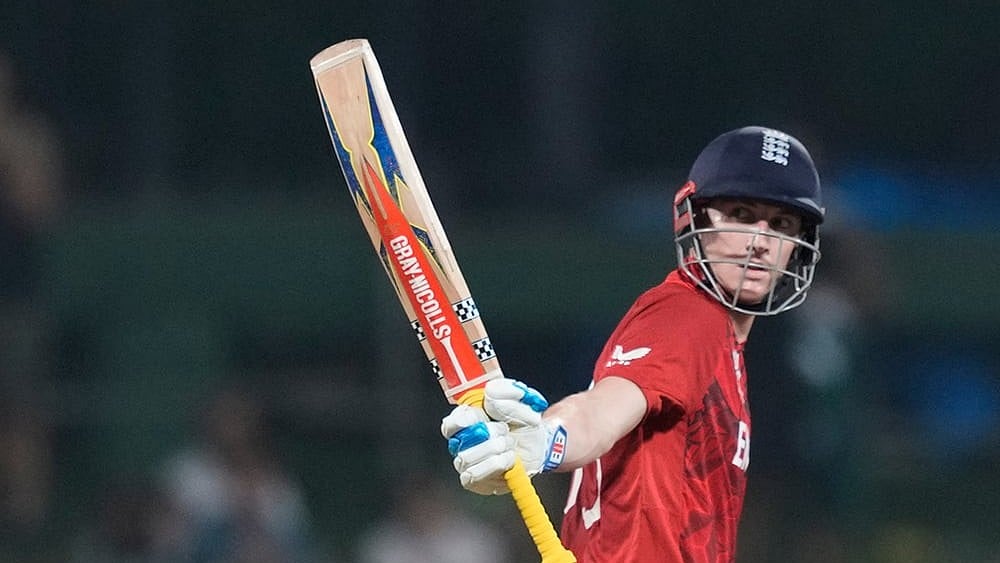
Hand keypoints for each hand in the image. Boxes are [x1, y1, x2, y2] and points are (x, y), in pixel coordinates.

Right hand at [441, 379, 565, 494]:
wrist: (539, 445)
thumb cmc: (523, 421)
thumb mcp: (520, 400)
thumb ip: (506, 391)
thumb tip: (489, 392)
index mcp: (466, 420)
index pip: (450, 424)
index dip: (462, 421)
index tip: (479, 417)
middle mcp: (462, 442)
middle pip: (460, 441)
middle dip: (488, 434)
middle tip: (505, 430)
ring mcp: (467, 463)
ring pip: (466, 458)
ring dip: (494, 449)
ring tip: (510, 445)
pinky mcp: (475, 481)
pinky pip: (474, 476)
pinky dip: (495, 465)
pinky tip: (509, 459)